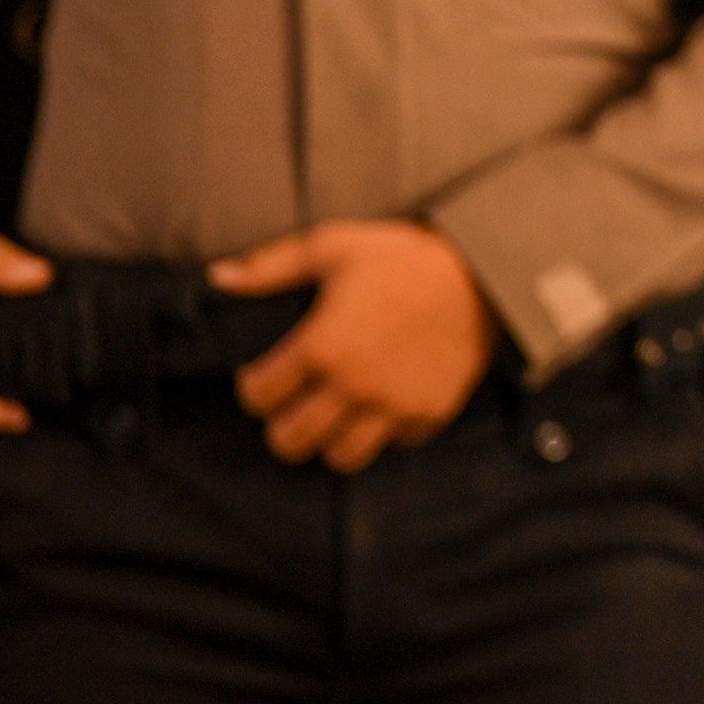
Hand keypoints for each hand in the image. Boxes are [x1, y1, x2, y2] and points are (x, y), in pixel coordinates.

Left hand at [214, 221, 496, 471]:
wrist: (486, 275)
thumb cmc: (404, 258)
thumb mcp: (334, 246)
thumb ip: (272, 265)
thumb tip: (217, 277)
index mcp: (322, 346)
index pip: (258, 395)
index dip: (253, 386)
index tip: (263, 376)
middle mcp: (353, 385)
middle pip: (290, 440)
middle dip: (281, 425)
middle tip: (292, 405)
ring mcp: (393, 405)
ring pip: (339, 457)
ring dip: (329, 440)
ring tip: (332, 417)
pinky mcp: (428, 414)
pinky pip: (393, 443)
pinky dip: (382, 432)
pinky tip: (381, 405)